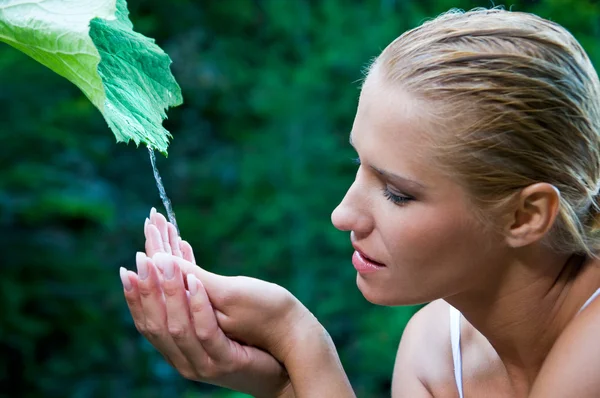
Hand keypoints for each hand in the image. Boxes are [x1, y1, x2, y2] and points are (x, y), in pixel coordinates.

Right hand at [119, 209, 301, 396]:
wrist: (289, 352)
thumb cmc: (253, 329)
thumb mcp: (218, 308)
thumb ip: (192, 292)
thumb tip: (169, 262)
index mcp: (179, 347)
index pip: (147, 323)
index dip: (135, 297)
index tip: (126, 268)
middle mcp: (185, 359)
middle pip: (156, 325)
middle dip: (147, 290)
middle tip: (141, 259)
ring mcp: (205, 362)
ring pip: (177, 328)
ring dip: (170, 292)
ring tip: (166, 263)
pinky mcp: (227, 361)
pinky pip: (205, 333)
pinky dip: (198, 306)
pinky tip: (197, 283)